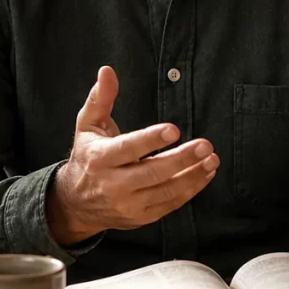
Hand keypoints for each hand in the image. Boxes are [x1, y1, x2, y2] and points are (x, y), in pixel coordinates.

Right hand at [46, 66, 218, 245]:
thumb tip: (107, 71)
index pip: (128, 149)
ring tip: (212, 159)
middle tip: (205, 145)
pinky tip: (205, 174)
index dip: (151, 140)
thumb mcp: (87, 125)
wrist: (75, 204)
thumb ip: (100, 98)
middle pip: (153, 172)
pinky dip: (191, 190)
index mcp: (100, 158)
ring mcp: (128, 204)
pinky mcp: (141, 217)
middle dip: (182, 158)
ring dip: (192, 175)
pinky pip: (170, 204)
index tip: (174, 130)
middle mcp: (113, 184)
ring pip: (165, 191)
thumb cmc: (87, 156)